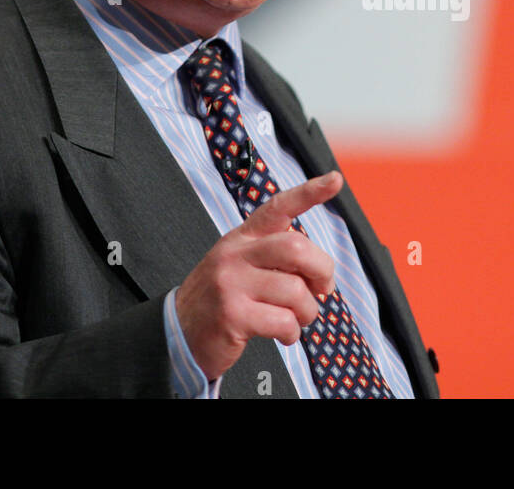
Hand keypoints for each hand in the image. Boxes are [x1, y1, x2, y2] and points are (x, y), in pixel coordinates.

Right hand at [174, 170, 342, 379]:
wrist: (179, 332)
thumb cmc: (223, 299)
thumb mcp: (242, 265)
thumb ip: (276, 259)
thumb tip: (322, 273)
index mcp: (242, 238)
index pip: (278, 207)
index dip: (309, 193)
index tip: (335, 179)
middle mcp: (235, 255)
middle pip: (296, 248)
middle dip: (322, 271)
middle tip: (322, 289)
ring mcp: (231, 284)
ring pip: (295, 291)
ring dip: (307, 312)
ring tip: (296, 319)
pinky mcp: (232, 316)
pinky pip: (283, 321)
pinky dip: (292, 333)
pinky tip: (284, 334)